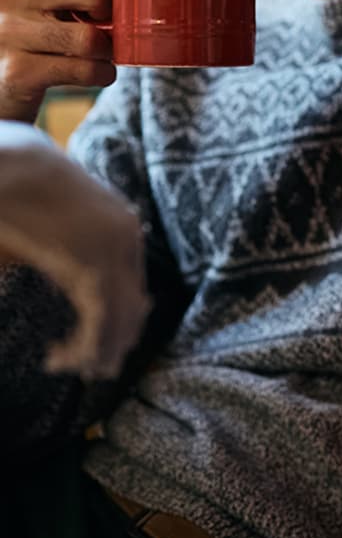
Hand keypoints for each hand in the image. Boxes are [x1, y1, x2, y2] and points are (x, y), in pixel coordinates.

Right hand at [0, 0, 116, 123]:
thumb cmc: (33, 23)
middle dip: (111, 13)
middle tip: (105, 23)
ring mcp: (7, 32)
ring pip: (91, 38)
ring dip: (108, 49)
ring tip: (102, 51)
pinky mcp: (16, 72)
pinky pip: (84, 70)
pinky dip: (102, 73)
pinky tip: (98, 71)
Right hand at [0, 120, 147, 378]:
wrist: (8, 165)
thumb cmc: (20, 195)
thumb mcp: (55, 232)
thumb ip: (71, 263)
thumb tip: (81, 292)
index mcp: (121, 229)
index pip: (133, 287)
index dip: (119, 324)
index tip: (92, 349)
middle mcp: (127, 238)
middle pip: (133, 307)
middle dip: (112, 343)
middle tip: (90, 372)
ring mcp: (113, 250)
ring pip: (120, 318)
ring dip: (95, 351)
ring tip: (63, 365)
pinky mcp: (92, 263)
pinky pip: (101, 317)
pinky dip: (85, 346)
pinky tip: (56, 357)